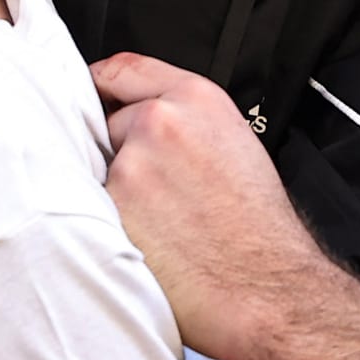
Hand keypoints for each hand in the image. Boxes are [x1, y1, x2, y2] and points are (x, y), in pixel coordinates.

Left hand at [94, 54, 326, 359]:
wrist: (269, 290)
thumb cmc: (260, 231)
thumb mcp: (234, 147)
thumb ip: (187, 122)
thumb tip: (143, 120)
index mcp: (197, 99)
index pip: (123, 69)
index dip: (103, 85)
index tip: (91, 94)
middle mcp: (160, 121)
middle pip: (109, 125)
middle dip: (121, 154)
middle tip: (157, 194)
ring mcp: (131, 163)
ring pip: (99, 170)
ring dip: (116, 193)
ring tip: (161, 225)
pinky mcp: (110, 207)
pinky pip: (90, 209)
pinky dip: (107, 225)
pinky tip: (148, 242)